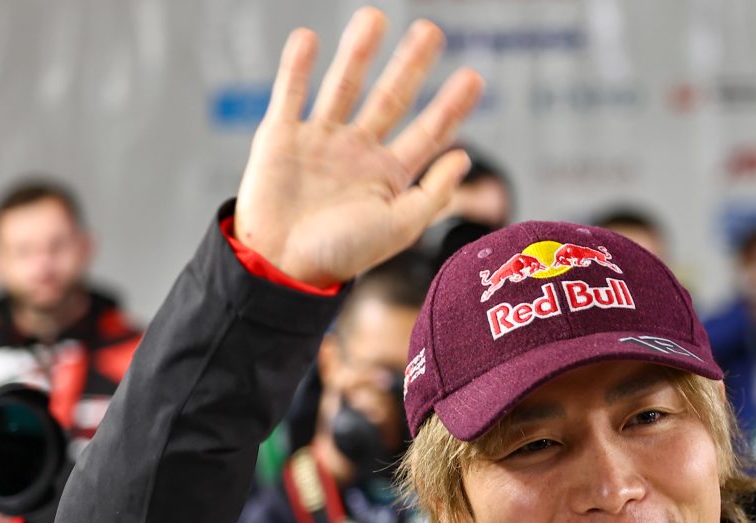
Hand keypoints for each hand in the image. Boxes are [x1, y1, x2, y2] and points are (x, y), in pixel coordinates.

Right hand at [234, 9, 484, 287]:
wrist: (281, 265)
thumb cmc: (341, 255)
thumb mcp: (398, 228)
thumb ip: (432, 194)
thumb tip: (463, 157)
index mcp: (389, 175)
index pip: (429, 132)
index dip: (451, 106)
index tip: (474, 76)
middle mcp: (358, 152)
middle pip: (391, 98)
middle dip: (411, 65)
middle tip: (432, 31)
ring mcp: (320, 141)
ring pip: (344, 86)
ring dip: (358, 52)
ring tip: (375, 17)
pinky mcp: (281, 136)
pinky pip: (290, 93)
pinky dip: (298, 67)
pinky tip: (308, 38)